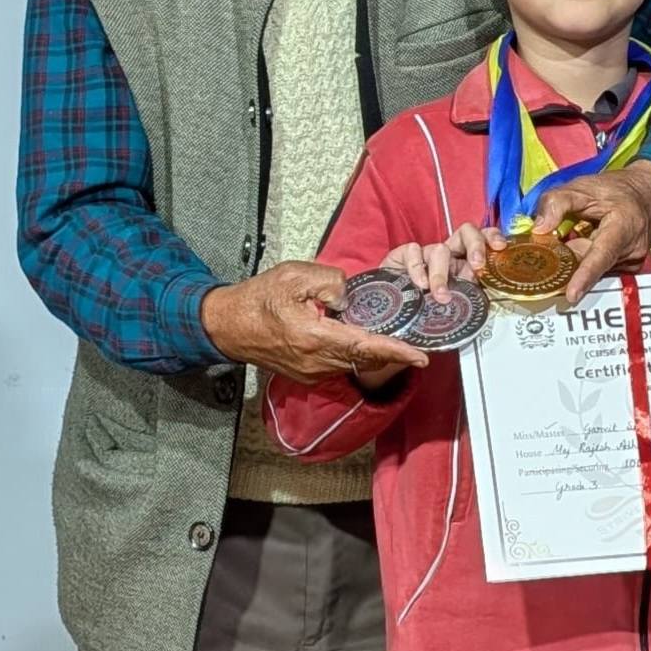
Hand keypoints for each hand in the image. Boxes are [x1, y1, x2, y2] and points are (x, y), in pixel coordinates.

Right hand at [200, 261, 428, 385]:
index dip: (395, 352)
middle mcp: (316, 362)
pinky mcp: (308, 375)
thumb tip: (349, 296)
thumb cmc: (259, 298)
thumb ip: (329, 281)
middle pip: (365, 359)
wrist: (229, 326)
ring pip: (355, 364)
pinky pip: (341, 365)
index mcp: (314, 337)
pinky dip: (357, 355)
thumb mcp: (293, 276)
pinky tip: (364, 341)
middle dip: (393, 351)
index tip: (421, 357)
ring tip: (394, 339)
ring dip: (374, 352)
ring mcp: (312, 372)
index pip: (364, 347)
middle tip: (418, 343)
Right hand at [384, 223, 504, 300]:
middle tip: (477, 265)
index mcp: (464, 264)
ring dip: (442, 274)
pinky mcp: (404, 255)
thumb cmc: (425, 310)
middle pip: (466, 231)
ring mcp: (427, 254)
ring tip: (441, 295)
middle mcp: (449, 255)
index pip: (483, 240)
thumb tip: (490, 305)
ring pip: (440, 249)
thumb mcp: (453, 306)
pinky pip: (414, 252)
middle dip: (475, 244)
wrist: (392, 315)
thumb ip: (469, 300)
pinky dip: (418, 269)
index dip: (492, 238)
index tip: (500, 247)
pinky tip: (419, 284)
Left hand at [528, 161, 650, 305]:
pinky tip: (589, 242)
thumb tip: (539, 229)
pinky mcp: (627, 270)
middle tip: (554, 246)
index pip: (602, 255)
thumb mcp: (583, 187)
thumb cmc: (616, 190)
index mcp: (624, 226)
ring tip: (581, 234)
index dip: (586, 275)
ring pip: (592, 270)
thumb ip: (557, 202)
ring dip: (577, 259)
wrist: (648, 196)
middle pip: (590, 266)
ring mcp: (631, 263)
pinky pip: (599, 270)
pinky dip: (587, 261)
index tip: (572, 295)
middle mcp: (631, 250)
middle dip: (568, 261)